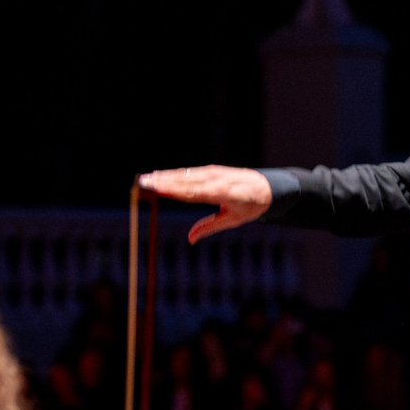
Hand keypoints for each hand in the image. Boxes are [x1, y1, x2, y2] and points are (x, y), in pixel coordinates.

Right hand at [139, 167, 271, 242]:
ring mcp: (213, 173)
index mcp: (221, 193)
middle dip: (163, 181)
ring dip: (165, 176)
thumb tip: (190, 239)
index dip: (173, 190)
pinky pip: (190, 172)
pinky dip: (174, 174)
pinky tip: (161, 175)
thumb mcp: (233, 220)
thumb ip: (209, 227)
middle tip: (143, 181)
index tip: (157, 188)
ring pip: (185, 175)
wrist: (266, 188)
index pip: (192, 192)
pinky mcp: (211, 170)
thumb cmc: (250, 206)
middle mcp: (215, 180)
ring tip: (146, 178)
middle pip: (185, 181)